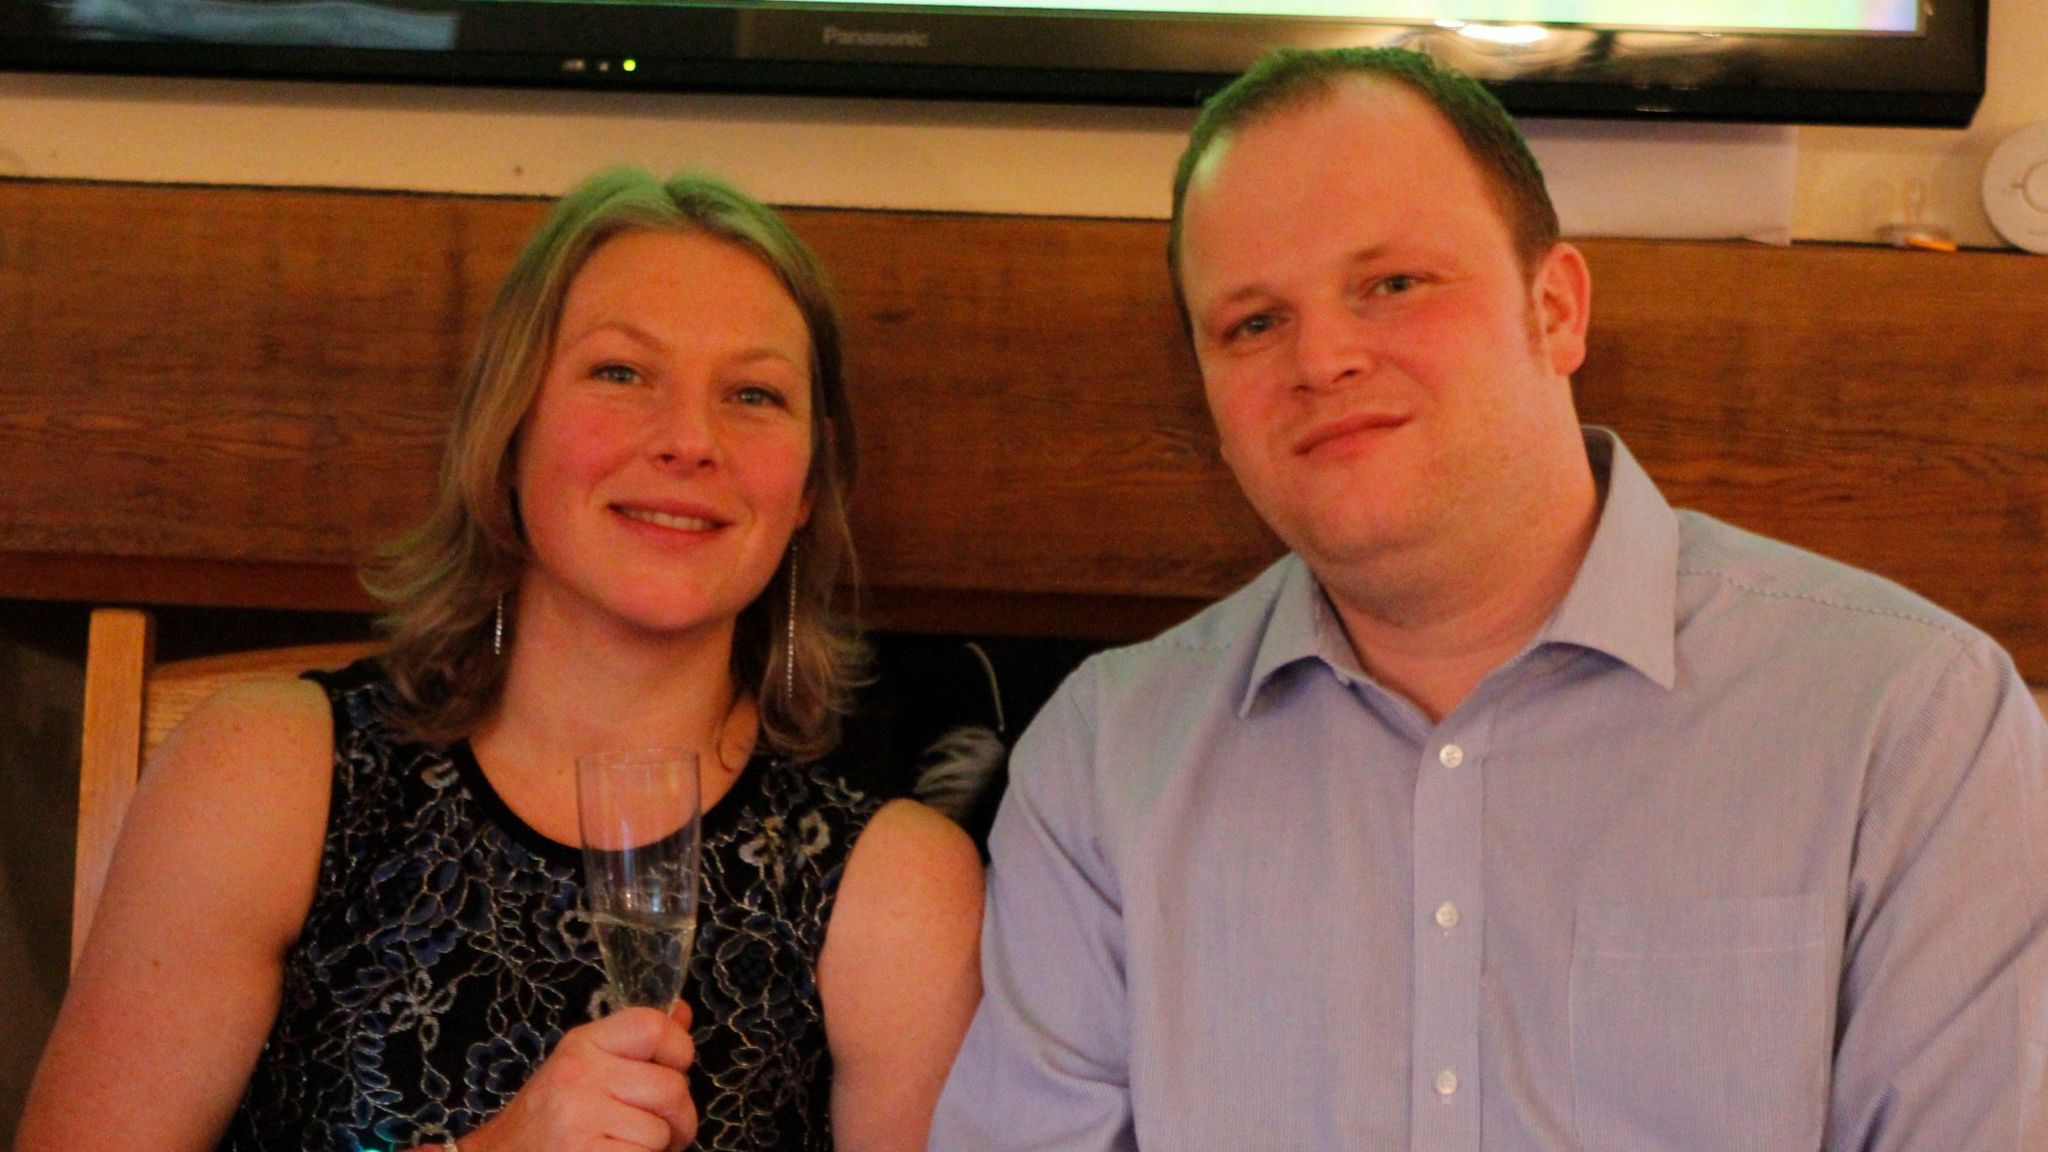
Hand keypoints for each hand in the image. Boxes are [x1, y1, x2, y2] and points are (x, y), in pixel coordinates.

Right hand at [458, 1004, 696, 1151]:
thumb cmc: (548, 1118)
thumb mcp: (584, 1067)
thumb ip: (635, 1044)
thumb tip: (682, 1014)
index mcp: (583, 1044)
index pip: (653, 1025)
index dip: (679, 1050)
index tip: (674, 1072)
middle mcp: (579, 1074)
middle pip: (672, 1087)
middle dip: (680, 1117)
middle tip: (663, 1130)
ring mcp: (579, 1118)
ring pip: (661, 1132)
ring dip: (656, 1149)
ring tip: (626, 1146)